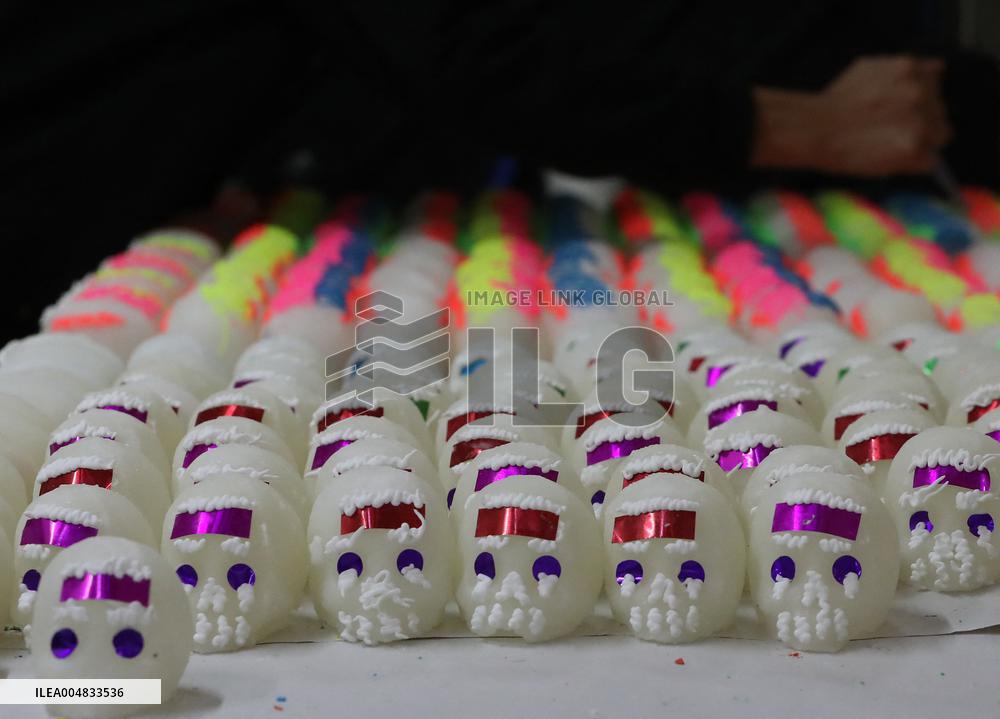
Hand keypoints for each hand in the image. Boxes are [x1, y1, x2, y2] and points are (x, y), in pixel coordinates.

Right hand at [751, 56, 951, 175]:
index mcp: (911, 68)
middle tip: (886, 134)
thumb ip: (906, 70)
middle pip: (940, 115)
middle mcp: (920, 91)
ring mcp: (919, 120)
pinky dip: (913, 165)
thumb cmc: (833, 103)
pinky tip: (887, 159)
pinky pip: (929, 162)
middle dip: (920, 125)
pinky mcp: (912, 147)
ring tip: (884, 145)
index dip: (917, 106)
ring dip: (918, 144)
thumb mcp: (870, 69)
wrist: (813, 129)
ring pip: (938, 138)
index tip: (896, 116)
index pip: (935, 89)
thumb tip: (937, 68)